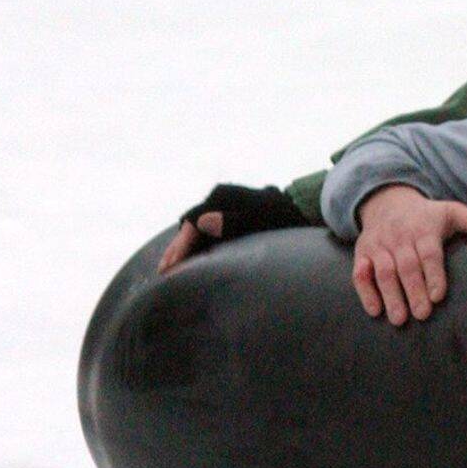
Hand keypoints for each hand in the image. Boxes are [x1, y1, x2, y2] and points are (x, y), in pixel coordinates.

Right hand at [159, 182, 306, 271]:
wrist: (301, 209)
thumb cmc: (281, 218)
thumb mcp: (256, 221)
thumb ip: (229, 222)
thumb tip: (203, 222)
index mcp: (221, 196)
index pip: (191, 223)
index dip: (180, 246)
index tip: (170, 267)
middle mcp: (218, 196)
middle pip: (190, 224)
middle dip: (177, 247)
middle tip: (164, 271)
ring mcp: (222, 203)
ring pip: (195, 227)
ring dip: (184, 246)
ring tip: (172, 268)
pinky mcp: (228, 211)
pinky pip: (205, 229)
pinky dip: (196, 243)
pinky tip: (190, 259)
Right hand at [353, 185, 466, 323]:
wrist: (388, 202)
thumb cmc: (426, 216)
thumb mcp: (450, 212)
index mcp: (423, 229)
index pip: (429, 253)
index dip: (434, 274)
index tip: (438, 296)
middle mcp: (400, 237)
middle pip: (406, 265)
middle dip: (414, 290)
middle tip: (422, 315)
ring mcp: (379, 245)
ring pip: (383, 272)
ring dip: (390, 296)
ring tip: (400, 320)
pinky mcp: (362, 253)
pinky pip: (360, 273)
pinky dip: (365, 292)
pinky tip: (374, 311)